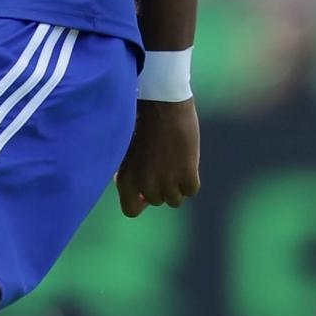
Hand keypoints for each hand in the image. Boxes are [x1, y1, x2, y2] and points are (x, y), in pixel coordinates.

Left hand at [115, 98, 200, 216]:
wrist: (161, 104)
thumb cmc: (140, 123)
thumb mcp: (126, 153)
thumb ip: (130, 176)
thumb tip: (142, 199)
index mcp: (124, 180)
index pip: (130, 211)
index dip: (139, 201)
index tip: (144, 189)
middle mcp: (144, 185)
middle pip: (157, 201)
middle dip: (159, 187)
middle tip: (161, 164)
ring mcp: (167, 181)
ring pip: (175, 199)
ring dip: (175, 185)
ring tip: (172, 162)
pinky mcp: (187, 174)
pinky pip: (191, 190)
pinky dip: (190, 179)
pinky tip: (184, 161)